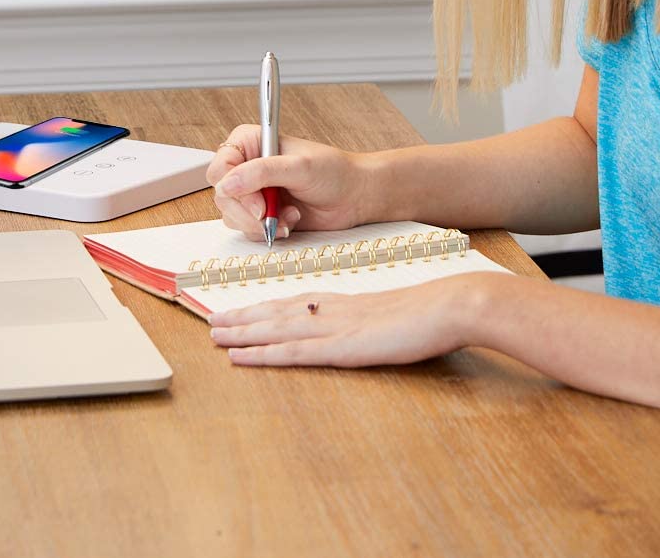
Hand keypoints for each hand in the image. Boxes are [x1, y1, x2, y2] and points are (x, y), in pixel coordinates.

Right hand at [206, 125, 369, 242]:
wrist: (353, 196)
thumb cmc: (333, 172)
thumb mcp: (299, 167)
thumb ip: (262, 172)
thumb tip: (227, 184)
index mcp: (252, 143)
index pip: (221, 165)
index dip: (233, 187)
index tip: (258, 202)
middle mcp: (247, 166)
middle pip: (222, 194)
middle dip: (247, 211)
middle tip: (269, 215)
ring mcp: (253, 192)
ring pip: (232, 215)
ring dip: (259, 223)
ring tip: (288, 216)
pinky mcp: (261, 214)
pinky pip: (247, 229)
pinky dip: (266, 231)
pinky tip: (289, 221)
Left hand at [208, 275, 486, 366]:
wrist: (447, 306)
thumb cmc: (428, 312)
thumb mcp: (391, 316)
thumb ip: (369, 322)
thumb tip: (360, 329)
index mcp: (343, 303)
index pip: (293, 303)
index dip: (262, 308)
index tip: (240, 310)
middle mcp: (331, 311)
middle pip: (276, 313)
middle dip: (242, 318)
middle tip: (211, 321)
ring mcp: (334, 329)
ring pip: (275, 330)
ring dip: (242, 333)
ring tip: (214, 335)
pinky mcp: (341, 348)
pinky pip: (292, 353)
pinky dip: (261, 354)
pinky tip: (240, 357)